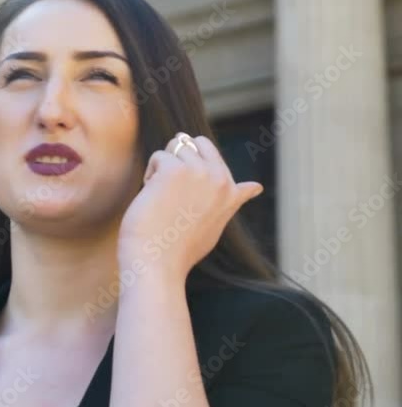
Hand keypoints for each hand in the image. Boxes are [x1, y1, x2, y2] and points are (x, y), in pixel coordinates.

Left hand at [117, 133, 262, 282]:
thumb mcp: (216, 223)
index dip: (192, 168)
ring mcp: (198, 172)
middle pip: (194, 142)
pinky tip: (152, 198)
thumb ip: (233, 201)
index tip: (185, 192)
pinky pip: (158, 157)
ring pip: (174, 148)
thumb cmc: (180, 248)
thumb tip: (256, 187)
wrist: (158, 263)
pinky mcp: (175, 169)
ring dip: (161, 168)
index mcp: (231, 191)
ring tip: (161, 198)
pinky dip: (149, 175)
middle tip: (168, 191)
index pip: (213, 155)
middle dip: (176, 158)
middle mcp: (219, 178)